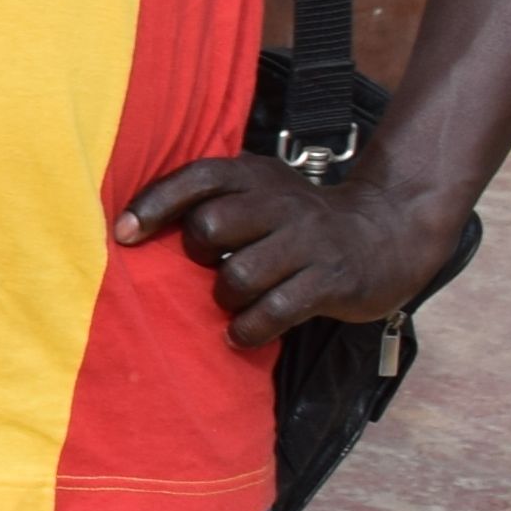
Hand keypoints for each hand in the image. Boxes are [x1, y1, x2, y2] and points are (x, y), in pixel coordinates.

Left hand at [116, 151, 466, 350]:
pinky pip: (275, 311)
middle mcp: (281, 203)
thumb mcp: (260, 194)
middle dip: (198, 257)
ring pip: (238, 276)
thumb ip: (209, 199)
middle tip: (212, 268)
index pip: (197, 179)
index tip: (123, 234)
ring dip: (225, 299)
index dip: (155, 204)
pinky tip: (244, 333)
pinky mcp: (331, 281)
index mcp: (256, 176)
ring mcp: (309, 242)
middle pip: (211, 228)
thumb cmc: (299, 221)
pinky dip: (249, 329)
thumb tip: (130, 227)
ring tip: (235, 303)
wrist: (386, 233)